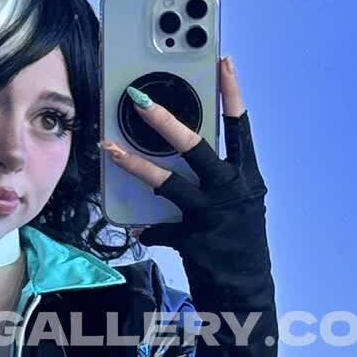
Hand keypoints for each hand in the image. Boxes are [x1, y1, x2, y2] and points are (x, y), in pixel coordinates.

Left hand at [101, 56, 267, 253]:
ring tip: (109, 147)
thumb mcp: (240, 208)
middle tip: (139, 99)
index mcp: (247, 178)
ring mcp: (212, 214)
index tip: (223, 63)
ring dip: (133, 163)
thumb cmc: (241, 246)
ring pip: (166, 182)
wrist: (246, 293)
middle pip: (196, 146)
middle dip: (164, 120)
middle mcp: (232, 191)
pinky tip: (139, 230)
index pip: (241, 128)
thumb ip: (218, 183)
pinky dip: (148, 230)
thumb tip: (186, 164)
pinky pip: (159, 228)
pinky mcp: (192, 238)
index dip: (232, 93)